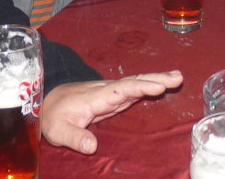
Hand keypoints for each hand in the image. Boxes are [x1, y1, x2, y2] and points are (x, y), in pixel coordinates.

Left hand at [42, 71, 182, 153]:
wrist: (47, 101)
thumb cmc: (53, 116)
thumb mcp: (58, 130)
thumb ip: (75, 138)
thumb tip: (92, 147)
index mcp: (96, 97)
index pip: (121, 90)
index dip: (140, 87)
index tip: (158, 87)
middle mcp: (106, 91)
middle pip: (133, 82)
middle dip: (155, 79)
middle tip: (178, 77)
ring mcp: (110, 94)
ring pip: (135, 84)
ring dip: (155, 80)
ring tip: (177, 78)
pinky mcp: (111, 98)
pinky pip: (132, 90)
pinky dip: (147, 87)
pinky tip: (159, 87)